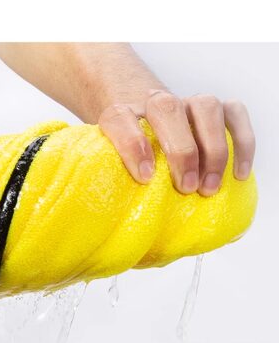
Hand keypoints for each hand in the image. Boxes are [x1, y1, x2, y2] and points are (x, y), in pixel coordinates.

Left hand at [0, 43, 255, 195]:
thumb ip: (103, 182)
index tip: (144, 176)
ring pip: (204, 107)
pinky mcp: (213, 107)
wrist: (132, 100)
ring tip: (209, 187)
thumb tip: (100, 242)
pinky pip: (234, 113)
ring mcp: (184, 101)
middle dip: (180, 150)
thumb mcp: (102, 156)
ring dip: (211, 147)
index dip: (132, 144)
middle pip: (165, 109)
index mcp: (117, 111)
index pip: (119, 118)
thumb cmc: (119, 144)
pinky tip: (240, 171)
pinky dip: (242, 139)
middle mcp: (152, 102)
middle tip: (185, 188)